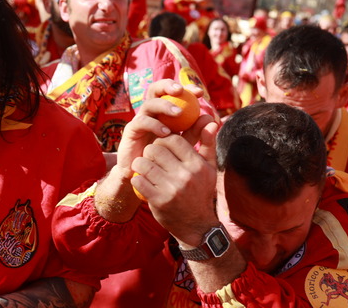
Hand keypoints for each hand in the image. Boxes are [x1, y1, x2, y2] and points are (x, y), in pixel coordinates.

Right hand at [115, 79, 210, 179]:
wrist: (144, 176)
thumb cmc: (166, 159)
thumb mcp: (184, 144)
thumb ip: (196, 132)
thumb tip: (211, 119)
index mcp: (164, 111)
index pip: (173, 93)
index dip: (186, 89)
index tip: (199, 92)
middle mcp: (151, 112)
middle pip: (155, 90)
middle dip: (167, 86)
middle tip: (180, 90)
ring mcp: (140, 120)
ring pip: (149, 104)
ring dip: (164, 105)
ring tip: (179, 113)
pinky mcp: (131, 131)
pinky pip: (141, 122)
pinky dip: (154, 125)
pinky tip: (166, 132)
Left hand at [131, 120, 218, 246]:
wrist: (197, 226)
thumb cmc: (201, 192)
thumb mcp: (209, 168)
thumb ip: (208, 144)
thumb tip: (211, 121)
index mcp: (197, 165)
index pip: (172, 139)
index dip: (163, 140)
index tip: (162, 147)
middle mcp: (185, 176)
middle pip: (155, 149)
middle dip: (150, 152)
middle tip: (151, 158)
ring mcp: (171, 189)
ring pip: (143, 163)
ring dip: (140, 165)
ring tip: (144, 169)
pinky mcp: (158, 201)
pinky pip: (138, 180)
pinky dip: (137, 180)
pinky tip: (142, 182)